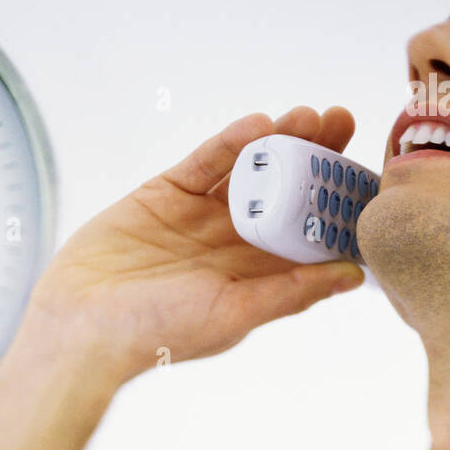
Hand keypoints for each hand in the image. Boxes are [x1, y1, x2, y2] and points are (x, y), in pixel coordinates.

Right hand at [25, 106, 363, 384]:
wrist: (84, 326)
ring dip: (279, 142)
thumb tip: (351, 277)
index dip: (335, 202)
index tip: (366, 174)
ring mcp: (199, 216)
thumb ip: (292, 291)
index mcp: (255, 275)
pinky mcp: (165, 194)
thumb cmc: (159, 333)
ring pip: (248, 170)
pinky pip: (204, 162)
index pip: (307, 232)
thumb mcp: (236, 313)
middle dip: (314, 157)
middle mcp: (231, 243)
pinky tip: (258, 124)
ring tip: (310, 116)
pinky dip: (230, 142)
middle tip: (343, 123)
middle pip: (283, 191)